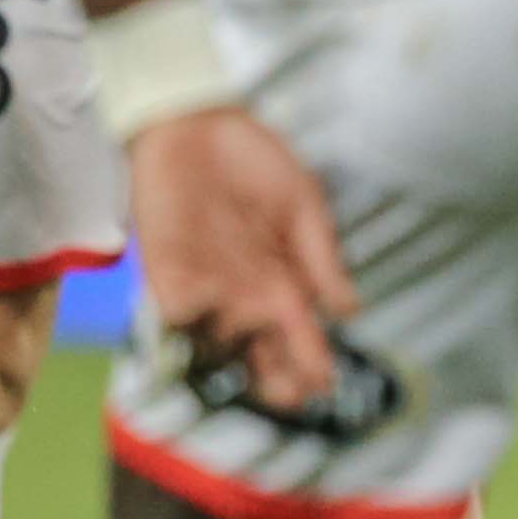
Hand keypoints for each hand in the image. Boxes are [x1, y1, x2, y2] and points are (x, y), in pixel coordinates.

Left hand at [127, 107, 356, 423]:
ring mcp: (205, 284)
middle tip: (290, 394)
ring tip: (252, 375)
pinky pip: (174, 310)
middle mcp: (244, 291)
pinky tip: (207, 328)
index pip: (299, 333)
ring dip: (233, 363)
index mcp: (282, 278)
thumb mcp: (303, 203)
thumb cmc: (253, 158)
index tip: (325, 381)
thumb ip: (323, 256)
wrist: (194, 124)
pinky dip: (188, 322)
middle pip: (258, 351)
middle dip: (274, 379)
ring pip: (217, 342)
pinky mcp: (166, 270)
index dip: (313, 360)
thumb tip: (350, 309)